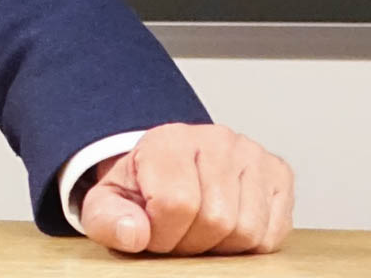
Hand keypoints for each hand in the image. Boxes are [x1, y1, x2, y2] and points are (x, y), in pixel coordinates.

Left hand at [80, 123, 293, 254]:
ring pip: (247, 230)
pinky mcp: (279, 174)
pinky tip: (226, 229)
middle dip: (191, 243)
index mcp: (169, 141)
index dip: (163, 235)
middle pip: (216, 220)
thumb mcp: (108, 203)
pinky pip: (273, 233)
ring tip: (199, 231)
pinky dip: (249, 245)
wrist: (167, 169)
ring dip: (221, 247)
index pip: (177, 203)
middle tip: (177, 235)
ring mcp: (253, 155)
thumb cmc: (141, 189)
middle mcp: (217, 140)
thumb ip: (107, 219)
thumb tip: (134, 234)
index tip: (152, 234)